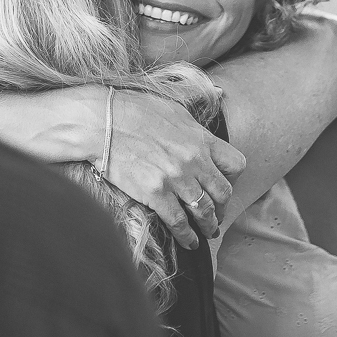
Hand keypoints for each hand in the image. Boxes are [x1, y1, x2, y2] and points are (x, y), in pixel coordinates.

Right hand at [106, 90, 245, 247]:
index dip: (233, 178)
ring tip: (208, 232)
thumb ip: (196, 115)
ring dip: (209, 225)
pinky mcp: (155, 194)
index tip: (225, 184)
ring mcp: (176, 179)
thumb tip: (219, 94)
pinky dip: (186, 236)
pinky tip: (189, 242)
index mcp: (201, 139)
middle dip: (223, 206)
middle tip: (218, 213)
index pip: (235, 164)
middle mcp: (194, 161)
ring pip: (204, 211)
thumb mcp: (174, 106)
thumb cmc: (134, 109)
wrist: (101, 121)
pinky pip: (178, 222)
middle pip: (223, 192)